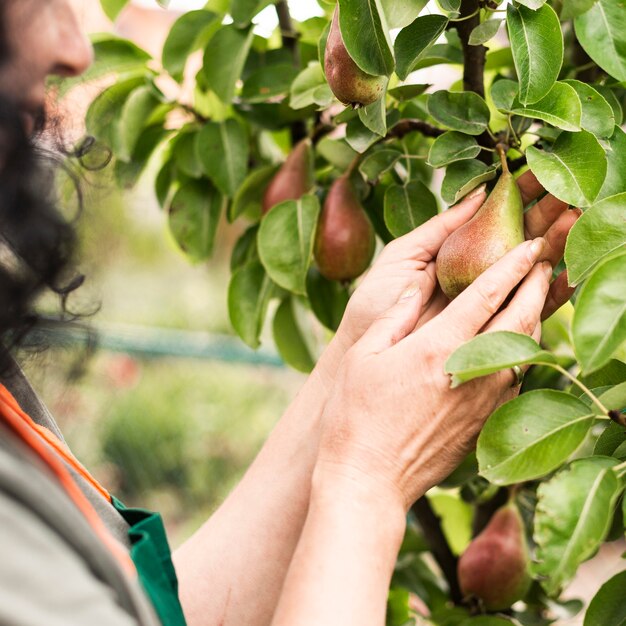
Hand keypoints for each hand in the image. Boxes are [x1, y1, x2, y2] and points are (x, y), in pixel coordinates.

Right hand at [316, 236, 550, 511]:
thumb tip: (421, 283)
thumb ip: (397, 314)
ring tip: (533, 296)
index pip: (488, 295)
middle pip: (520, 317)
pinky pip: (516, 379)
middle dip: (535, 284)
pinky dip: (522, 353)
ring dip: (534, 317)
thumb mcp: (363, 355)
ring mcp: (484, 400)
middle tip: (541, 261)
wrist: (368, 478)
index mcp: (438, 348)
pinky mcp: (485, 422)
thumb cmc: (355, 415)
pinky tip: (512, 345)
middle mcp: (471, 372)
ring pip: (526, 349)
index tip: (529, 246)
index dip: (512, 265)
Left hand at [336, 172, 578, 351]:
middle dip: (547, 217)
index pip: (495, 220)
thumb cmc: (376, 300)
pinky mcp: (492, 335)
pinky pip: (529, 315)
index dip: (519, 198)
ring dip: (556, 248)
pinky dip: (551, 296)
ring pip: (531, 274)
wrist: (365, 347)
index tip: (540, 176)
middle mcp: (476, 277)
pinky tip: (567, 274)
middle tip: (569, 195)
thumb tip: (482, 190)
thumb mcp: (404, 254)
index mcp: (457, 253)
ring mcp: (486, 305)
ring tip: (573, 221)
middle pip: (520, 242)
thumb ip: (441, 227)